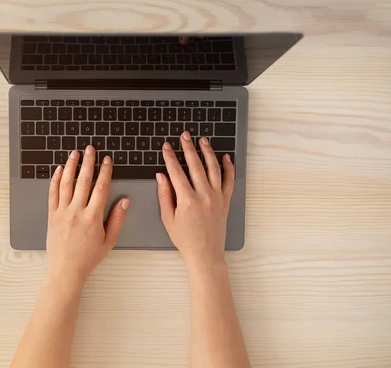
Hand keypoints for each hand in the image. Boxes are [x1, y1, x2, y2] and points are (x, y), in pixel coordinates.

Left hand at [46, 146, 129, 286]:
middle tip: (90, 149)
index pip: (101, 188)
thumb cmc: (88, 257)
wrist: (66, 269)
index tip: (107, 160)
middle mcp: (77, 212)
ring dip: (71, 166)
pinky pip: (53, 193)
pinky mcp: (52, 215)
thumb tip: (124, 201)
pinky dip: (56, 180)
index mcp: (93, 217)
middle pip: (83, 181)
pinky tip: (60, 170)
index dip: (105, 171)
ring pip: (67, 184)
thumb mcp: (109, 240)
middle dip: (88, 162)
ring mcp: (62, 212)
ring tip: (75, 153)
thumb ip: (117, 219)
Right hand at [156, 132, 234, 269]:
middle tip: (184, 136)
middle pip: (195, 165)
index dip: (170, 157)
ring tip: (202, 140)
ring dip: (207, 152)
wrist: (205, 253)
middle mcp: (204, 196)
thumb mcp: (168, 218)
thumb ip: (164, 195)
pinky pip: (229, 180)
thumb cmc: (184, 239)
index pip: (176, 172)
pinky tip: (225, 157)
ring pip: (214, 168)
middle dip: (188, 148)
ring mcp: (217, 197)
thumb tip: (161, 176)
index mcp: (187, 200)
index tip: (166, 146)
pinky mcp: (226, 201)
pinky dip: (228, 167)